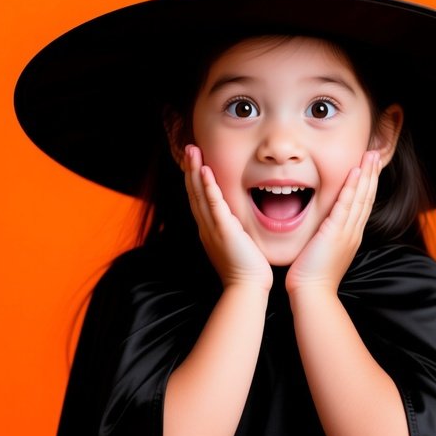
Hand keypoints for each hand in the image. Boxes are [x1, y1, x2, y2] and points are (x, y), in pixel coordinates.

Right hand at [183, 145, 272, 291]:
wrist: (248, 288)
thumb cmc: (246, 269)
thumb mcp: (234, 243)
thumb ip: (231, 229)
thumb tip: (233, 221)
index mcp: (208, 229)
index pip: (198, 198)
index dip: (193, 178)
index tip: (193, 159)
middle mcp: (206, 226)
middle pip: (193, 192)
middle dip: (190, 168)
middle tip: (188, 147)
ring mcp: (213, 228)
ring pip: (199, 194)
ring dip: (194, 171)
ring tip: (192, 151)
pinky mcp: (224, 230)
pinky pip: (214, 205)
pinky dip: (208, 187)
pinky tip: (205, 171)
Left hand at [285, 150, 380, 295]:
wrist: (312, 294)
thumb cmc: (312, 277)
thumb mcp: (324, 252)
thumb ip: (327, 237)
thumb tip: (323, 228)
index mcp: (351, 236)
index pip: (363, 204)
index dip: (367, 184)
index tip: (370, 167)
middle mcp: (353, 232)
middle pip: (368, 197)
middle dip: (372, 174)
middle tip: (376, 153)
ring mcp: (347, 231)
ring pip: (361, 197)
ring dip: (366, 174)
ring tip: (371, 155)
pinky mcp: (336, 232)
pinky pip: (347, 205)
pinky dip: (352, 187)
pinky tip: (355, 172)